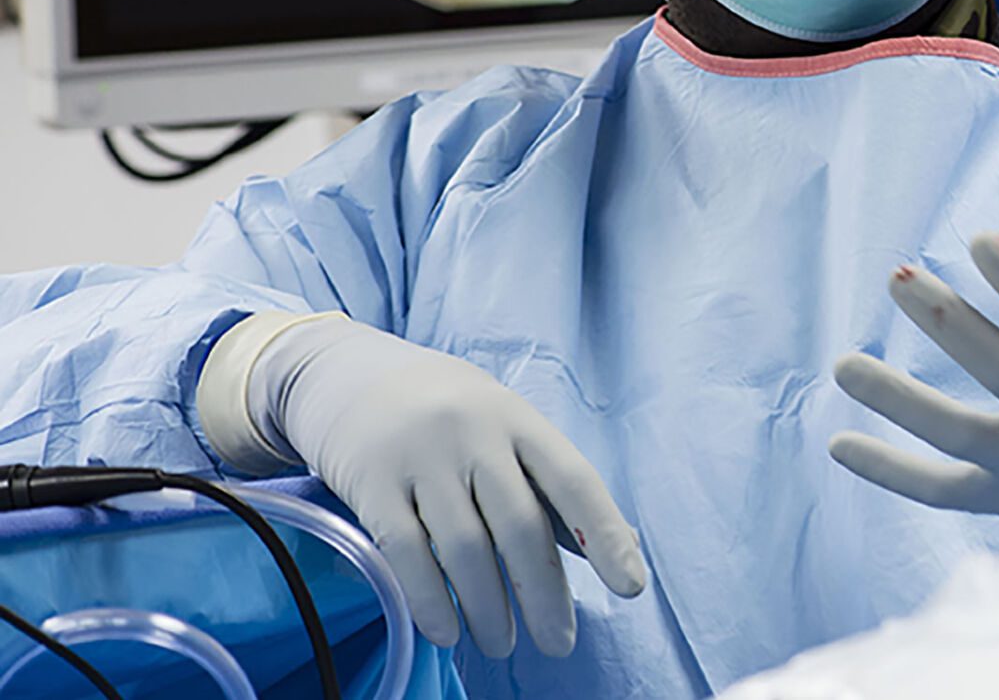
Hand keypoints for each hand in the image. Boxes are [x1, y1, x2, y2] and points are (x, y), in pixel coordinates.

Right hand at [215, 314, 648, 656]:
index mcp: (521, 422)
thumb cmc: (449, 415)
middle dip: (543, 593)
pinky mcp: (371, 482)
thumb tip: (621, 546)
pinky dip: (429, 598)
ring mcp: (421, 456)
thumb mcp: (507, 430)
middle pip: (520, 525)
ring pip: (464, 546)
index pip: (574, 482)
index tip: (631, 586)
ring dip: (488, 606)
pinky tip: (447, 632)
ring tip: (502, 645)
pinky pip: (404, 550)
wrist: (348, 373)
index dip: (606, 535)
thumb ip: (553, 487)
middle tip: (558, 643)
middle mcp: (475, 435)